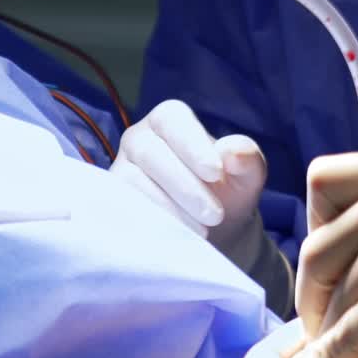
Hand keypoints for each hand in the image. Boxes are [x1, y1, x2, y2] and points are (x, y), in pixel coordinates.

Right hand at [110, 99, 264, 246]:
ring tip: (202, 230)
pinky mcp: (111, 203)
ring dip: (169, 209)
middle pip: (151, 152)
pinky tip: (175, 239)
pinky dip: (149, 225)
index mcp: (169, 120)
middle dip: (185, 186)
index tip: (216, 174)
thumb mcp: (247, 175)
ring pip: (133, 183)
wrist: (211, 229)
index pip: (171, 119)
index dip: (192, 144)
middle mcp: (138, 139)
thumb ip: (247, 158)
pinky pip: (120, 210)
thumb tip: (231, 152)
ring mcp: (120, 171)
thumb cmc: (228, 191)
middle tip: (215, 215)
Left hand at [286, 155, 357, 357]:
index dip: (316, 222)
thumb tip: (344, 253)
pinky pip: (344, 335)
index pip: (324, 180)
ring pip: (334, 298)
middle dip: (313, 294)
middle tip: (324, 321)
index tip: (330, 258)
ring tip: (333, 353)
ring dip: (326, 332)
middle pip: (317, 248)